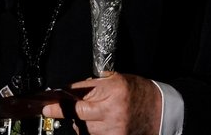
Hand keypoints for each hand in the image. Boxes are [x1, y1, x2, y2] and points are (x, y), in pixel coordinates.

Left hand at [41, 73, 160, 134]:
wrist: (161, 110)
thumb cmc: (140, 92)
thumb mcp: (118, 79)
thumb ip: (95, 84)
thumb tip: (70, 90)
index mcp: (114, 89)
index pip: (80, 93)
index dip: (62, 97)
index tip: (49, 100)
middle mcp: (113, 109)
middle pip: (78, 113)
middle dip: (62, 111)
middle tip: (49, 109)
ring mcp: (115, 127)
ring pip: (84, 127)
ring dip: (81, 122)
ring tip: (92, 115)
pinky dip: (90, 131)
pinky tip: (97, 125)